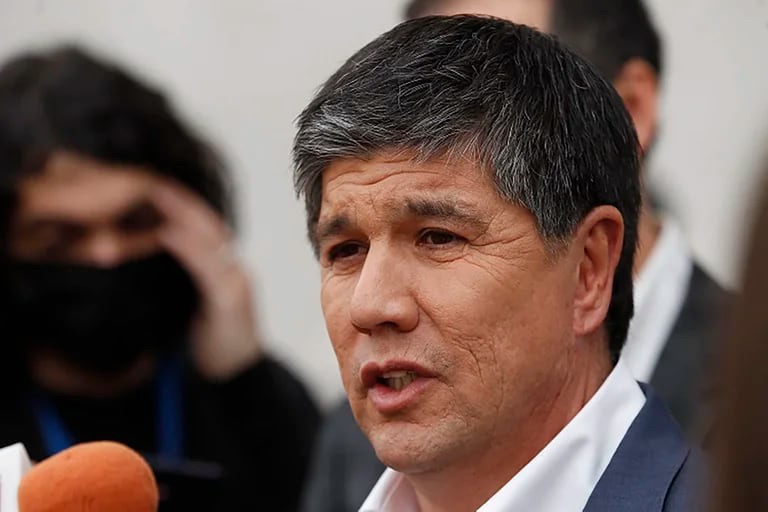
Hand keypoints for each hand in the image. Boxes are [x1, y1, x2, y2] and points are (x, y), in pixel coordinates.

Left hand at [151, 182, 261, 379]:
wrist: (233, 379)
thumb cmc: (209, 344)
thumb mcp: (188, 308)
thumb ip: (176, 282)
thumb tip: (136, 260)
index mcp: (219, 271)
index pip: (201, 227)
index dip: (179, 204)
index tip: (151, 185)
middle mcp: (231, 269)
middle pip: (208, 224)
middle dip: (180, 200)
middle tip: (150, 180)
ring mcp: (235, 282)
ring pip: (212, 238)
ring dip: (184, 213)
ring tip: (156, 194)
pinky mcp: (232, 300)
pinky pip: (211, 267)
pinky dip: (190, 247)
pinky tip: (168, 233)